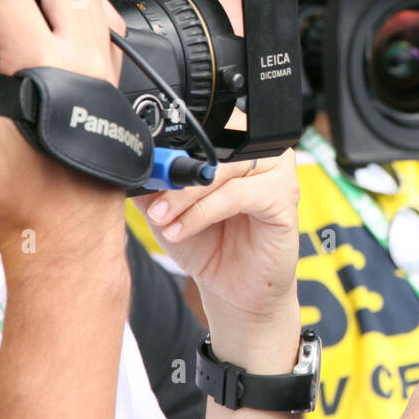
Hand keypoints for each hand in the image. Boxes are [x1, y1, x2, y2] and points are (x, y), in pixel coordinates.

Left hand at [131, 150, 300, 365]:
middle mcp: (262, 151)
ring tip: (165, 221)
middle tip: (152, 204)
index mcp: (236, 144)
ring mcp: (278, 172)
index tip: (142, 172)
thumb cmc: (209, 244)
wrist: (234, 288)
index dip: (169, 149)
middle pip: (213, 148)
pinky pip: (237, 195)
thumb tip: (134, 163)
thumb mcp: (169, 209)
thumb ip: (154, 183)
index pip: (203, 130)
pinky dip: (203, 213)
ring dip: (186, 198)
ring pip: (223, 170)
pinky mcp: (285, 198)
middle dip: (175, 176)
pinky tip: (182, 231)